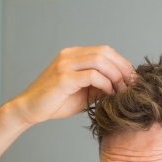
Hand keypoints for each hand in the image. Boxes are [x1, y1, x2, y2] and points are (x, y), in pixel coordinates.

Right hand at [11, 46, 135, 125]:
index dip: (121, 63)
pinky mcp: (63, 78)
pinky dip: (105, 84)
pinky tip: (109, 94)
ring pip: (100, 60)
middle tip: (132, 84)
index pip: (104, 51)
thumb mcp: (82, 93)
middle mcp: (69, 55)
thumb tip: (120, 86)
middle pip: (105, 52)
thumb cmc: (54, 103)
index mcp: (73, 55)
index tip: (131, 79)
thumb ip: (98, 86)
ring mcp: (65, 65)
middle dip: (123, 67)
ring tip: (122, 90)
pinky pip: (91, 75)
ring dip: (115, 75)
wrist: (29, 109)